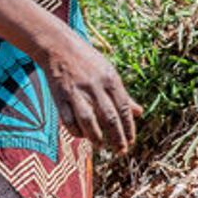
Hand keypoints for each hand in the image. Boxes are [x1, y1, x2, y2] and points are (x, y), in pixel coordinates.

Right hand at [39, 30, 140, 152]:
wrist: (58, 46)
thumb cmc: (87, 61)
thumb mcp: (109, 73)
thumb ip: (123, 95)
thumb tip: (139, 112)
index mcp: (110, 79)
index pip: (123, 108)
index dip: (129, 128)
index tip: (131, 142)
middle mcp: (95, 86)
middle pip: (109, 117)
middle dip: (117, 137)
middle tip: (121, 151)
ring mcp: (76, 91)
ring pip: (89, 120)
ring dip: (96, 137)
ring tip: (101, 146)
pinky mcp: (60, 96)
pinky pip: (68, 119)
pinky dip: (76, 130)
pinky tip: (82, 136)